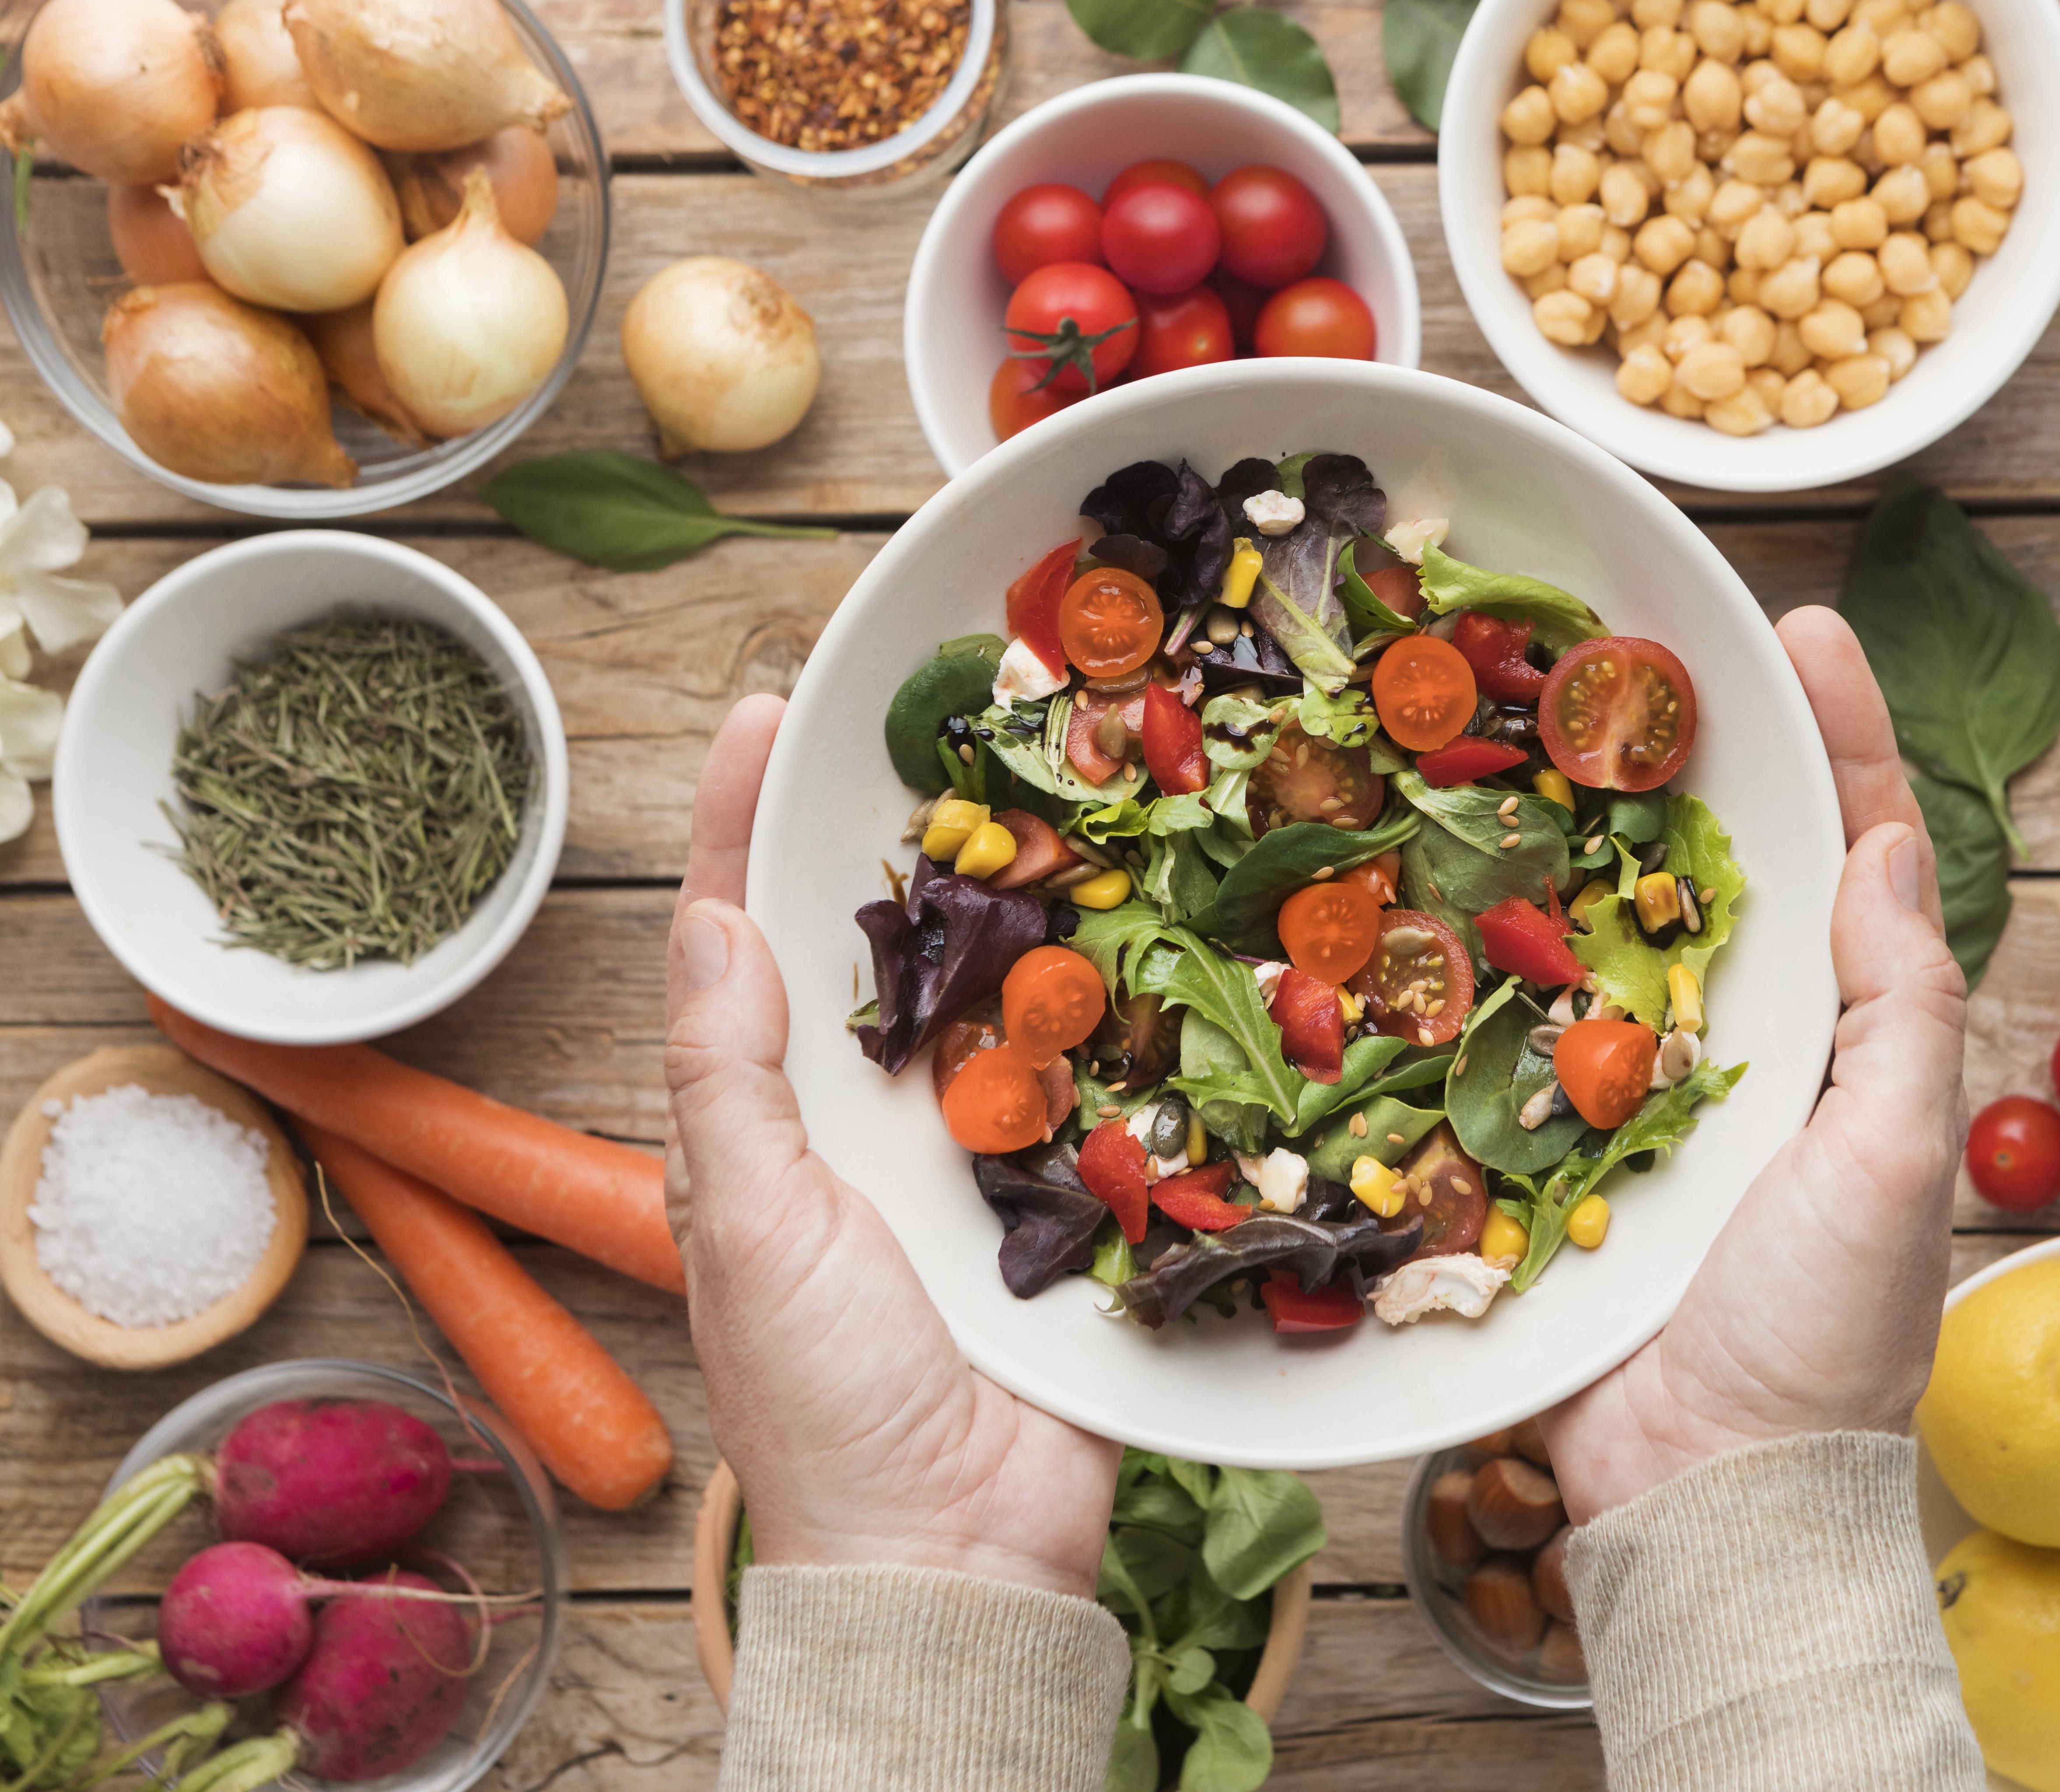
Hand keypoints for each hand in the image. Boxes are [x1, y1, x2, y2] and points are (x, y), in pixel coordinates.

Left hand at [664, 694, 1120, 1596]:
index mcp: (771, 1119)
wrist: (956, 1546)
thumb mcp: (746, 1227)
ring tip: (1063, 776)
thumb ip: (727, 1077)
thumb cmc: (822, 1400)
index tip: (763, 713)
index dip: (740, 824)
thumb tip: (709, 920)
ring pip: (998, 990)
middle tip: (948, 709)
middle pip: (881, 941)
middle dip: (905, 828)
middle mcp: (872, 1115)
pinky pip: (1098, 1076)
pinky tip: (1153, 917)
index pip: (742, 939)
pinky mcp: (1072, 1189)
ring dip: (1028, 895)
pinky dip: (1122, 1001)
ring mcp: (980, 1148)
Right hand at [1542, 606, 1967, 1523]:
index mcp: (1841, 1042)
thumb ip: (1898, 1012)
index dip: (1840, 737)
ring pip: (1603, 928)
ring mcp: (1635, 1092)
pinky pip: (1509, 1029)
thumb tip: (1886, 854)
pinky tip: (1431, 876)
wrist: (1702, 1491)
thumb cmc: (1821, 1338)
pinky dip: (1477, 953)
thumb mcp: (1888, 1164)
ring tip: (1520, 716)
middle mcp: (1742, 1047)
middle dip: (1684, 753)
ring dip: (1566, 829)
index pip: (1856, 855)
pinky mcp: (1546, 1145)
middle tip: (1626, 640)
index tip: (1804, 629)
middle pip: (1721, 866)